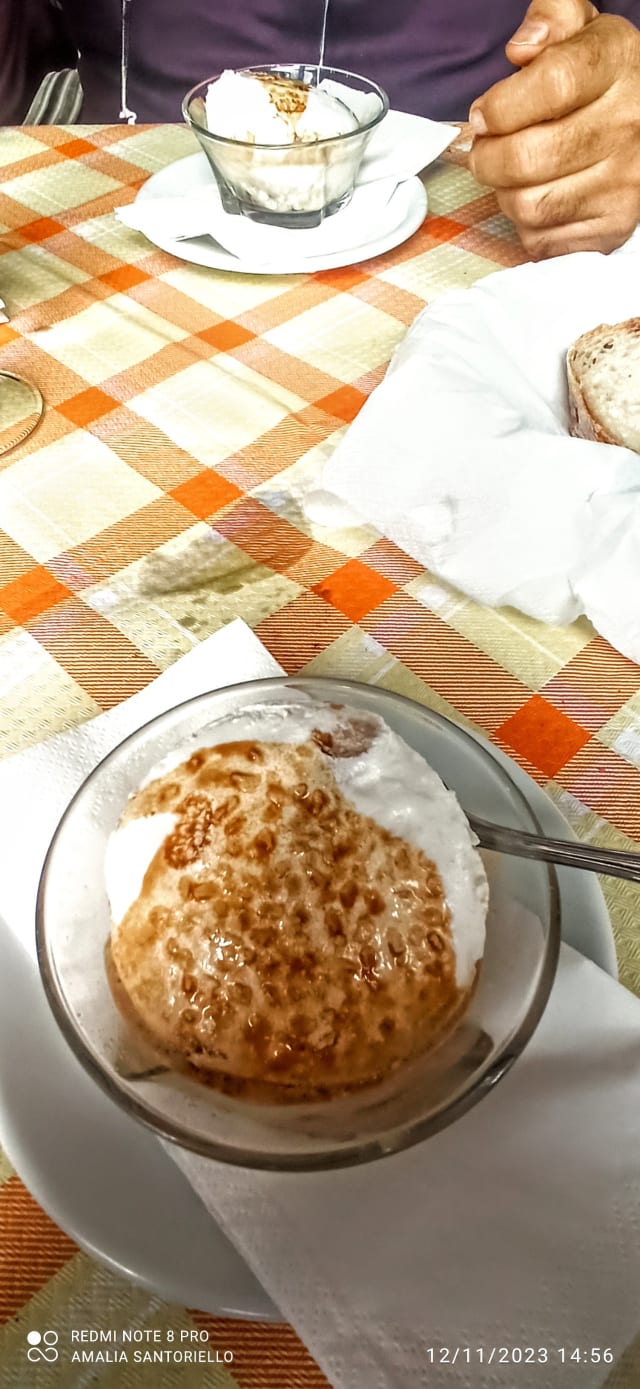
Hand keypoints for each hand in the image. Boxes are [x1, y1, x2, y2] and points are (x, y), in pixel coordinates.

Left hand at [468, 0, 639, 257]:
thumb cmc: (599, 80)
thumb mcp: (580, 30)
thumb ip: (550, 17)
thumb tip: (522, 49)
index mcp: (617, 65)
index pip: (553, 85)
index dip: (502, 106)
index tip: (481, 115)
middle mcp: (628, 127)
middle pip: (529, 157)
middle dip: (487, 157)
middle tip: (484, 149)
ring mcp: (623, 184)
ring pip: (528, 204)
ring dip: (503, 193)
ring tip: (509, 175)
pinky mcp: (611, 227)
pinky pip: (541, 239)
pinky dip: (525, 225)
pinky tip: (536, 198)